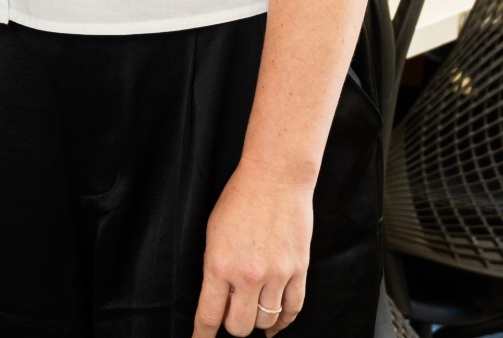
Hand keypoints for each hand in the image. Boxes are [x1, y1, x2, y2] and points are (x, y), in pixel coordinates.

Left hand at [193, 162, 314, 335]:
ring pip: (266, 320)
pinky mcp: (299, 271)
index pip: (209, 315)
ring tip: (251, 311)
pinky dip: (284, 321)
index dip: (202, 335)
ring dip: (257, 320)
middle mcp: (248, 275)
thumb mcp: (212, 235)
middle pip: (240, 326)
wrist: (274, 180)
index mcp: (219, 264)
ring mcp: (277, 275)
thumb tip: (219, 299)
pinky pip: (294, 309)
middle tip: (229, 317)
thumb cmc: (238, 200)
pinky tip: (275, 325)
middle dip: (232, 327)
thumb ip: (215, 270)